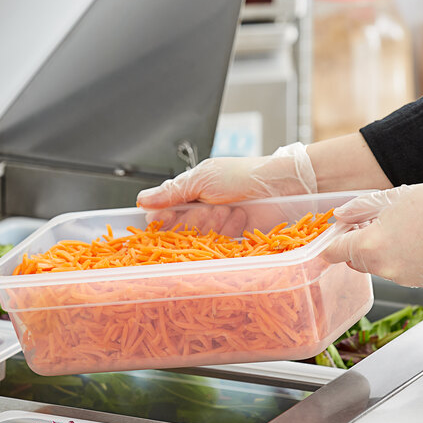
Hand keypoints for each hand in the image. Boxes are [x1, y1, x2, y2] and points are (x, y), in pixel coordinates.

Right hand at [136, 142, 316, 233]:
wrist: (280, 185)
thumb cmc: (243, 175)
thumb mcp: (202, 178)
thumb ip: (171, 192)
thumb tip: (142, 200)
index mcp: (190, 194)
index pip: (164, 215)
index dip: (164, 220)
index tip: (164, 221)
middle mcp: (201, 212)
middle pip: (181, 230)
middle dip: (196, 221)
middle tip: (213, 207)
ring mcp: (217, 227)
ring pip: (199, 239)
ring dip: (215, 225)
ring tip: (233, 209)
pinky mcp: (233, 240)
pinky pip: (219, 247)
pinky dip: (228, 234)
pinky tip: (241, 219)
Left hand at [322, 183, 422, 286]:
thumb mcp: (390, 198)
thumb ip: (359, 208)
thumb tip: (340, 215)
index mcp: (370, 245)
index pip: (333, 252)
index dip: (332, 242)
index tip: (336, 235)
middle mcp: (382, 266)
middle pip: (353, 260)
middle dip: (356, 245)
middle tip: (371, 225)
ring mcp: (399, 278)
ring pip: (374, 266)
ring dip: (377, 253)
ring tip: (398, 232)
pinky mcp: (415, 282)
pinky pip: (395, 272)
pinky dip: (396, 260)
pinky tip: (412, 244)